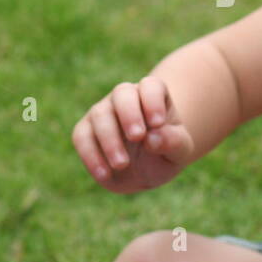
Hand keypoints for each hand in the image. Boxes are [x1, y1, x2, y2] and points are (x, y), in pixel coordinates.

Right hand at [71, 76, 194, 193]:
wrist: (146, 170)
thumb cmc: (166, 152)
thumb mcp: (180, 151)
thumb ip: (173, 142)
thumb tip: (153, 138)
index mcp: (153, 95)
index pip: (151, 86)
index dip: (153, 101)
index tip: (158, 123)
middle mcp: (126, 98)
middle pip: (122, 93)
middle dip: (129, 114)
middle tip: (137, 137)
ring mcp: (103, 112)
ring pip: (100, 114)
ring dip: (110, 139)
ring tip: (122, 164)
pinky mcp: (85, 131)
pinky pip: (82, 136)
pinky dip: (91, 155)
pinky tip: (105, 174)